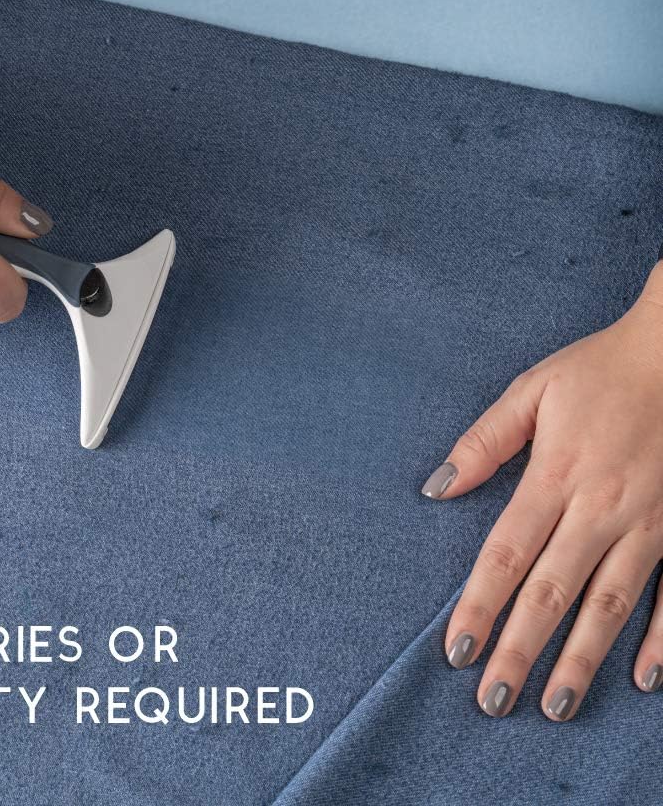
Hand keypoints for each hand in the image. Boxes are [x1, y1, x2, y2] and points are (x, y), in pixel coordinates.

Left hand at [422, 264, 662, 719]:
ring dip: (580, 659)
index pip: (506, 554)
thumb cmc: (600, 371)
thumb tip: (436, 486)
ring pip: (610, 606)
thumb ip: (485, 441)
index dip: (478, 605)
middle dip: (519, 650)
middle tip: (492, 701)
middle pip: (550, 593)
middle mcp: (602, 508)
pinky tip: (644, 680)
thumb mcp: (532, 391)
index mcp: (556, 474)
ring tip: (554, 707)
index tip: (455, 649)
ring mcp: (650, 524)